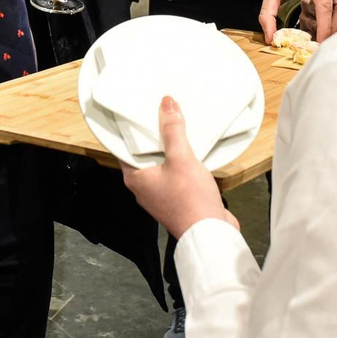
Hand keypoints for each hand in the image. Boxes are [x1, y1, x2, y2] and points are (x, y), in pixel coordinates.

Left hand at [122, 97, 237, 238]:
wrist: (210, 233)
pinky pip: (176, 173)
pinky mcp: (177, 198)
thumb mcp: (181, 158)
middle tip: (162, 112)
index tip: (139, 110)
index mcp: (136, 177)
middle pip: (146, 153)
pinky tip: (193, 150)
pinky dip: (182, 161)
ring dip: (171, 148)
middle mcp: (144, 187)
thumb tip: (166, 104)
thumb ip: (173, 130)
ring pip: (162, 163)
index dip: (132, 127)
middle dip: (155, 135)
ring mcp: (160, 194)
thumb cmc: (190, 201)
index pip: (126, 146)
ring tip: (179, 126)